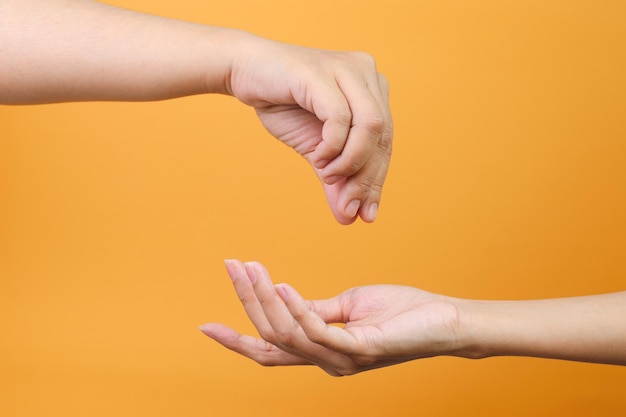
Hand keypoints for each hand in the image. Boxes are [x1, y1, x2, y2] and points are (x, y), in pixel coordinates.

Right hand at [200, 260, 461, 375]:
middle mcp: (326, 362)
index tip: (207, 324)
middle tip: (232, 266)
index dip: (237, 338)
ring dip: (265, 297)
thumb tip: (286, 297)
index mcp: (321, 351)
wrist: (444, 320)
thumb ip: (317, 309)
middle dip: (247, 301)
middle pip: (271, 338)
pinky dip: (296, 307)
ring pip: (288, 333)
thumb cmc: (401, 311)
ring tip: (252, 267)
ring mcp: (343, 359)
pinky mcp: (362, 350)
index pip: (270, 348)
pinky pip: (318, 331)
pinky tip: (282, 284)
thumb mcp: (349, 305)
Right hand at [228, 36, 392, 223]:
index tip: (365, 214)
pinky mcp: (321, 72)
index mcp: (372, 90)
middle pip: (382, 135)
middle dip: (366, 178)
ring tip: (328, 176)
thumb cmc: (284, 106)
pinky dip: (333, 146)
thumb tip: (349, 217)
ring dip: (351, 161)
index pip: (385, 141)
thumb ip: (336, 179)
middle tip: (348, 207)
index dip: (377, 180)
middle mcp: (366, 73)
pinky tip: (319, 158)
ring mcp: (345, 69)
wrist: (246, 73)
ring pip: (370, 126)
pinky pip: (340, 117)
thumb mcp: (317, 150)